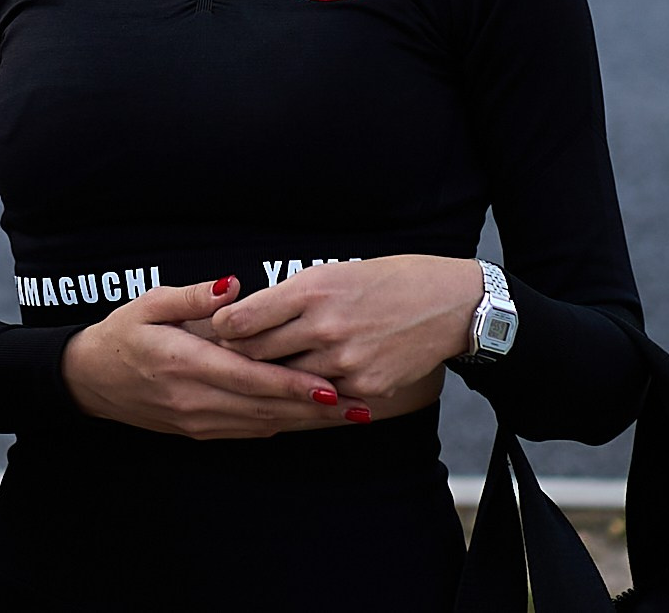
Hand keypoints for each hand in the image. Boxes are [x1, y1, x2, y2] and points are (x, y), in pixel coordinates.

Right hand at [60, 277, 365, 439]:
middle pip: (266, 408)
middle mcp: (194, 399)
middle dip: (316, 410)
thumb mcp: (149, 304)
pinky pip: (250, 431)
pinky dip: (283, 424)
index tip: (330, 386)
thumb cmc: (122, 334)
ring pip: (264, 424)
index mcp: (183, 363)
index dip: (291, 385)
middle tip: (362, 407)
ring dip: (307, 422)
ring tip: (350, 415)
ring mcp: (198, 420)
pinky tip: (312, 418)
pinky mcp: (200, 431)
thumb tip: (233, 286)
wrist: (90, 381)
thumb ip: (193, 296)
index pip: (248, 377)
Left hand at [207, 255, 478, 404]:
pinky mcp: (365, 387)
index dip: (223, 328)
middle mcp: (324, 327)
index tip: (220, 330)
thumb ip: (290, 298)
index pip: (242, 320)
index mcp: (311, 290)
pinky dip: (313, 390)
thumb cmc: (386, 281)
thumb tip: (244, 316)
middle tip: (230, 356)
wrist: (448, 304)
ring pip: (286, 380)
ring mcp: (345, 361)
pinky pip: (323, 395)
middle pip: (256, 355)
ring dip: (275, 377)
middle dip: (240, 356)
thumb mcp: (332, 273)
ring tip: (265, 371)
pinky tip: (310, 384)